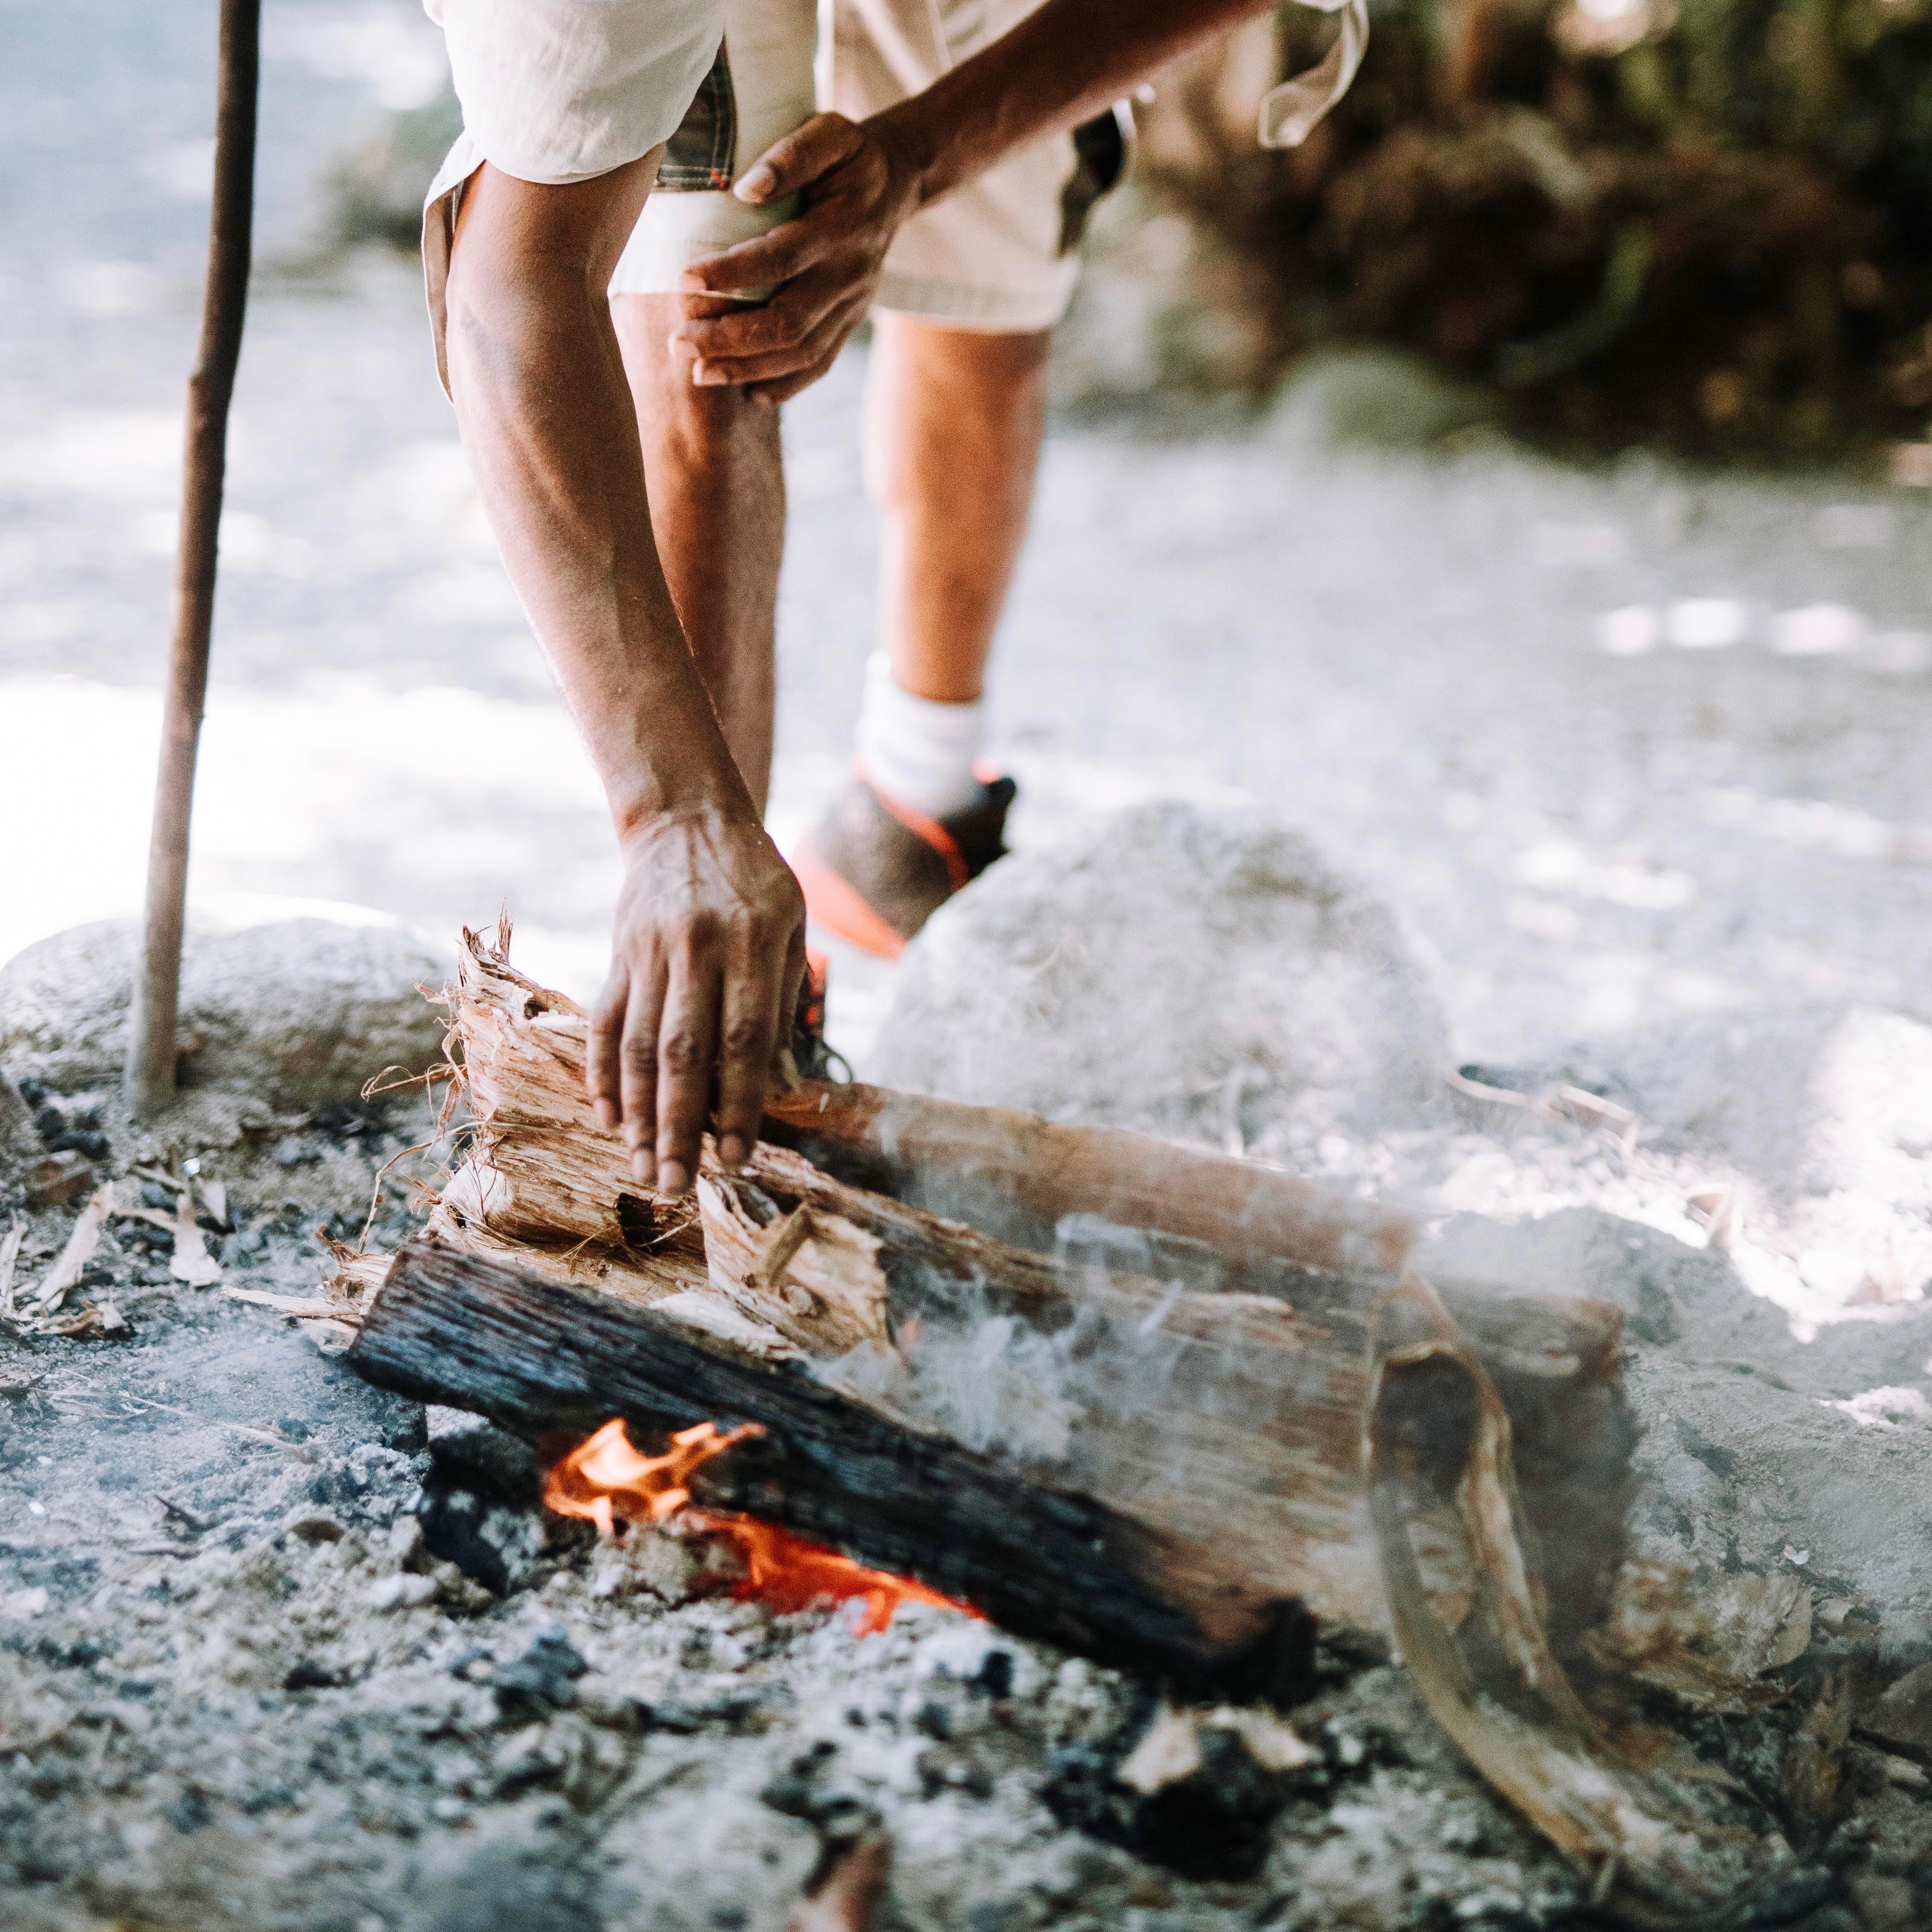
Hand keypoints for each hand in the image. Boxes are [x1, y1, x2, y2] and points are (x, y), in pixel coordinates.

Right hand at [588, 804, 806, 1195]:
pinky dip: (604, 1072)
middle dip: (678, 1126)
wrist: (687, 818)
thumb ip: (783, 1003)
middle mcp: (696, 948)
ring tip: (641, 1166)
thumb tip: (780, 1087)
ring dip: (638, 1113)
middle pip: (683, 1053)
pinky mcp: (618, 953)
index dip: (739, 1105)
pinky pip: (606, 1021)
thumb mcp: (790, 926)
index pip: (743, 1040)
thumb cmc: (756, 880)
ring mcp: (649, 951)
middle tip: (675, 1184)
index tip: (737, 1159)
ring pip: (639, 1045)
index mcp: (751, 943)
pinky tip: (607, 1116)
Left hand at [674, 112, 926, 404]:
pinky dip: (784, 384)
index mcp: (840, 227)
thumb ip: (792, 155)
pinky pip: (820, 364)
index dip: (734, 272)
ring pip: (801, 352)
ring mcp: (852, 305)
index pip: (782, 257)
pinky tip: (748, 393)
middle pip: (789, 321)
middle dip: (731, 338)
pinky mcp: (850, 323)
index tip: (684, 280)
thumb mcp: (829, 133)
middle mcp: (849, 274)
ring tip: (700, 374)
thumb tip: (746, 189)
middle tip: (680, 343)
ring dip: (748, 369)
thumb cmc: (848, 157)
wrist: (895, 188)